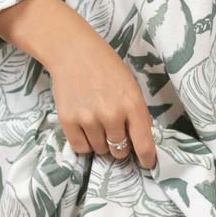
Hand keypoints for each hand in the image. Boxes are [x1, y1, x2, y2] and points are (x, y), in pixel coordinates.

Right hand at [0, 0, 156, 168]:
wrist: (73, 52)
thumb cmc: (107, 67)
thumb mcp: (131, 87)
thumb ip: (137, 114)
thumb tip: (141, 142)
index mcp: (132, 105)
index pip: (144, 144)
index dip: (147, 158)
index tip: (147, 164)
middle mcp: (111, 115)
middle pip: (120, 151)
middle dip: (120, 146)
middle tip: (114, 130)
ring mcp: (88, 119)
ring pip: (100, 151)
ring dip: (101, 143)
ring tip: (97, 121)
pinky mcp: (68, 121)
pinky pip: (81, 148)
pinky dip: (85, 143)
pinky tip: (85, 126)